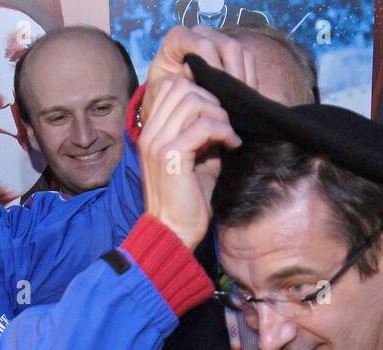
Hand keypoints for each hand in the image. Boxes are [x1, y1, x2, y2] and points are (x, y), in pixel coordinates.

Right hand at [138, 76, 239, 248]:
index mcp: (151, 130)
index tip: (216, 113)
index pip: (169, 85)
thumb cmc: (188, 199)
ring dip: (218, 114)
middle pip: (181, 86)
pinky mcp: (171, 156)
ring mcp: (158, 142)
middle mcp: (150, 132)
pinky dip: (223, 131)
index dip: (198, 90)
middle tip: (226, 124)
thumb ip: (202, 132)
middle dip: (211, 100)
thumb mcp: (195, 157)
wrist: (174, 232)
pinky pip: (203, 126)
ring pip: (191, 101)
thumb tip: (223, 111)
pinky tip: (232, 145)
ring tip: (228, 135)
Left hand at [144, 25, 256, 104]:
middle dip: (234, 77)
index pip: (204, 46)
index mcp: (178, 38)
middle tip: (231, 103)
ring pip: (243, 54)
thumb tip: (190, 71)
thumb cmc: (162, 95)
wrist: (169, 100)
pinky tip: (241, 102)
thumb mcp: (161, 91)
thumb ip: (174, 82)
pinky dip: (248, 84)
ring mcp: (218, 41)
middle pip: (229, 46)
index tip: (215, 95)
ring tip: (237, 105)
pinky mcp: (231, 54)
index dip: (214, 70)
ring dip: (243, 82)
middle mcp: (200, 34)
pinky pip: (249, 64)